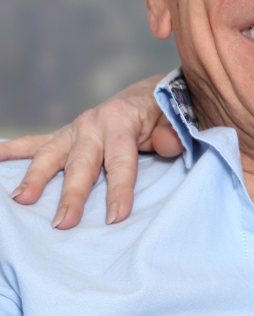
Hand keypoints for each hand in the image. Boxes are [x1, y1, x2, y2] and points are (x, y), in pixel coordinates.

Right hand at [2, 75, 181, 228]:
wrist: (151, 92)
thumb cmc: (164, 112)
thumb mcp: (176, 118)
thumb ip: (174, 133)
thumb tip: (167, 145)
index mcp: (121, 120)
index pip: (121, 162)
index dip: (120, 190)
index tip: (115, 217)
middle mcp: (92, 124)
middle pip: (81, 165)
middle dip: (72, 195)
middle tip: (63, 223)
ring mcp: (74, 130)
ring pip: (51, 156)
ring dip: (35, 178)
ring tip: (21, 200)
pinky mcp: (64, 136)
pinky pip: (35, 143)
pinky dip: (11, 150)